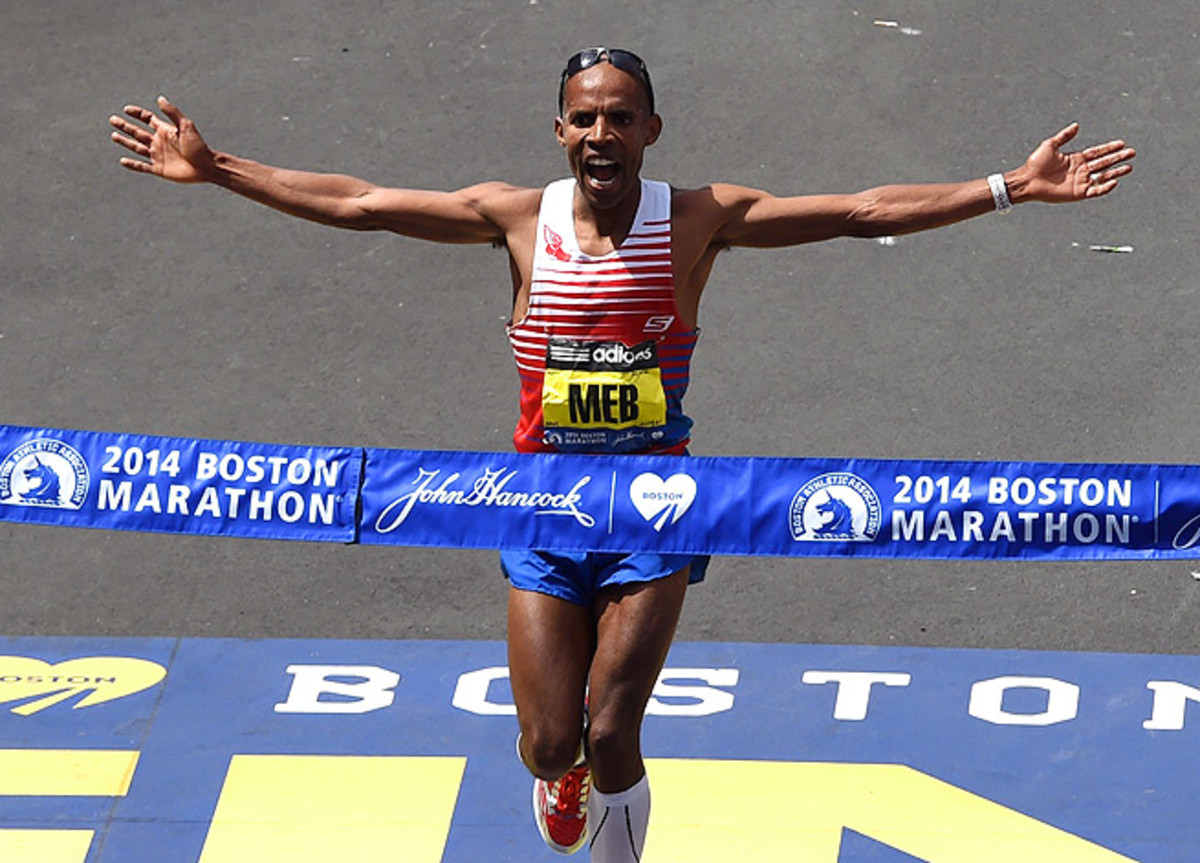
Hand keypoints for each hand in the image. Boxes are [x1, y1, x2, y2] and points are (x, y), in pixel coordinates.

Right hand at [109, 96, 213, 182]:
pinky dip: (132, 164)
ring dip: (125, 142)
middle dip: (125, 126)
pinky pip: (142, 166)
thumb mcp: (186, 126)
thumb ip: (172, 113)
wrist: (207, 167)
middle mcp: (160, 142)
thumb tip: (159, 99)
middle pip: (138, 132)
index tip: (126, 109)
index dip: (136, 114)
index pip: (147, 119)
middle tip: (112, 119)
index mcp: (165, 130)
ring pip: (137, 147)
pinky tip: (122, 160)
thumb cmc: (199, 146)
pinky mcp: (159, 169)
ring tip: (113, 135)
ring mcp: (158, 156)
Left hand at [1017, 123, 1135, 202]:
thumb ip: (1064, 136)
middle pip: (1104, 163)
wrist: (1027, 180)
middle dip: (1118, 157)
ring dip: (1116, 172)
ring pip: (1103, 176)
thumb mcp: (1050, 145)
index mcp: (1076, 159)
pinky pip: (1095, 191)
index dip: (1109, 148)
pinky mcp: (1077, 194)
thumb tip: (1076, 125)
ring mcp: (1080, 182)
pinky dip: (1105, 187)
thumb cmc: (1035, 163)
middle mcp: (1080, 170)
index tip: (1122, 143)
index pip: (1097, 152)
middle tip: (1132, 153)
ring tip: (1129, 167)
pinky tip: (1114, 181)